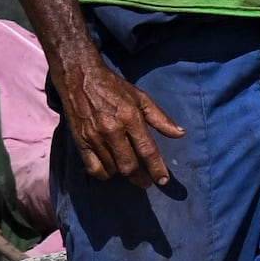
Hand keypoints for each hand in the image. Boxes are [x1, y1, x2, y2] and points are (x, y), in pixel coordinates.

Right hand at [54, 53, 185, 193]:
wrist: (79, 78)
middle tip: (145, 182)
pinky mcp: (80, 142)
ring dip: (123, 175)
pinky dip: (104, 174)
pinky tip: (110, 170)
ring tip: (130, 173)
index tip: (163, 180)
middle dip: (140, 178)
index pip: (147, 150)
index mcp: (130, 118)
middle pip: (129, 165)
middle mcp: (112, 130)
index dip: (157, 168)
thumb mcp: (140, 97)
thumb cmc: (113, 88)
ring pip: (112, 169)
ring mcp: (94, 137)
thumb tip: (180, 134)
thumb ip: (160, 118)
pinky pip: (93, 168)